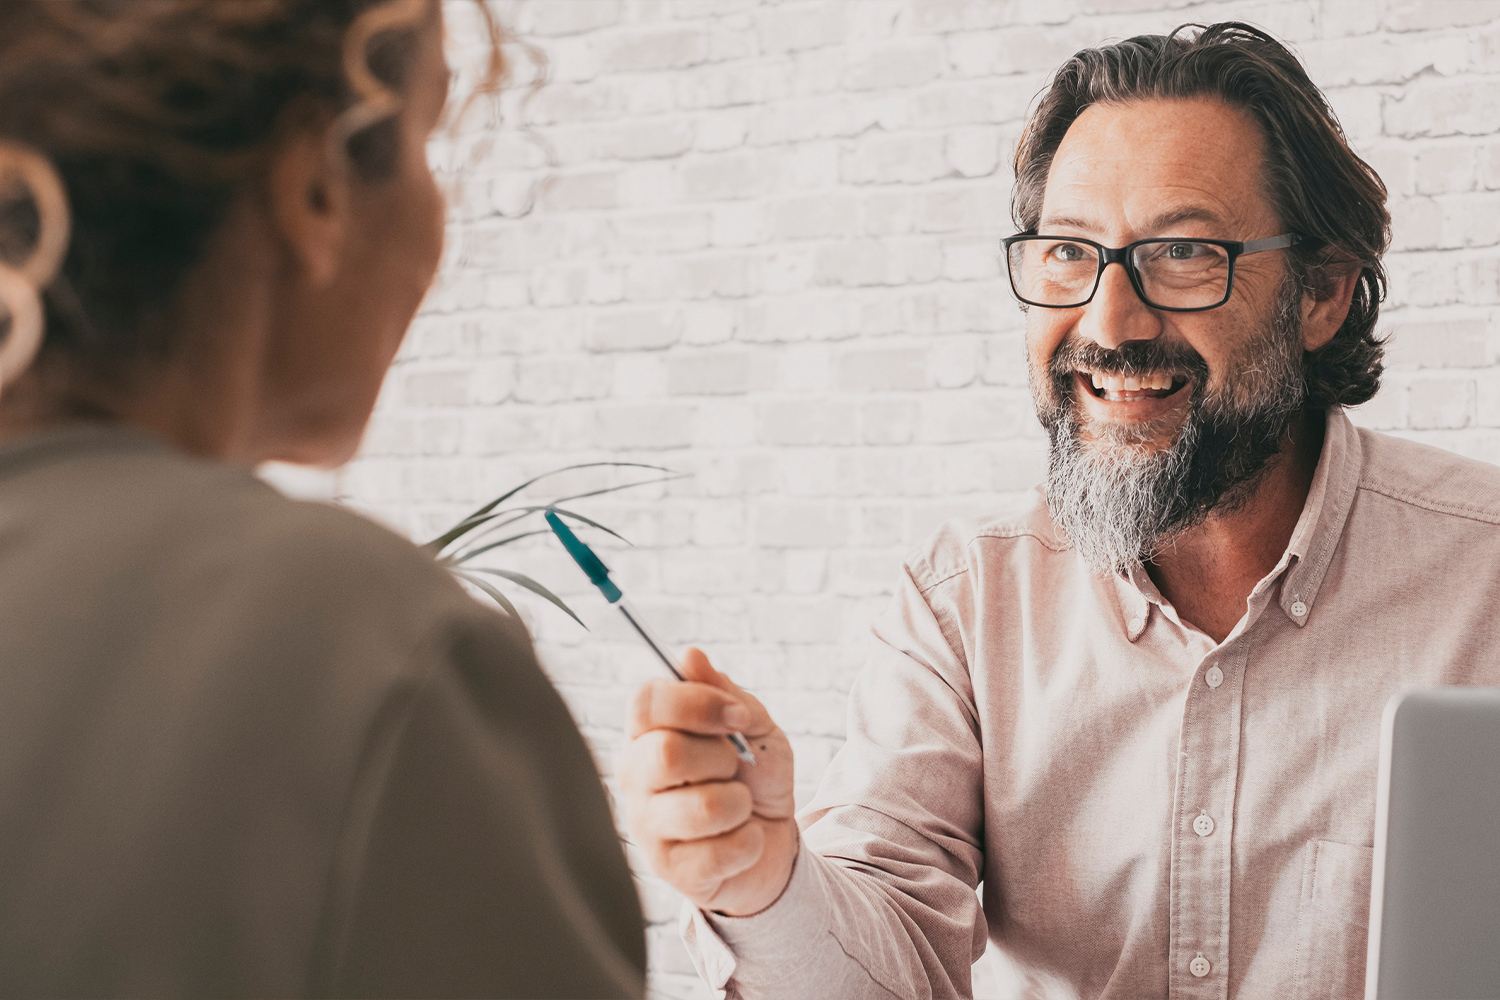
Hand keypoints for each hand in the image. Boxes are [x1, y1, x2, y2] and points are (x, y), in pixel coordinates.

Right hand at [619, 648, 796, 915]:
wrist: (776, 844)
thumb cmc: (755, 779)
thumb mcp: (755, 728)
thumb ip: (725, 693)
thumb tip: (690, 656)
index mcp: (648, 733)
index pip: (646, 702)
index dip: (697, 703)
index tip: (737, 716)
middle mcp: (634, 777)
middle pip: (667, 753)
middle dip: (722, 758)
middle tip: (733, 769)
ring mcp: (645, 827)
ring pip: (703, 806)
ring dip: (739, 803)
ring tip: (736, 808)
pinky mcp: (668, 871)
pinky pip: (721, 851)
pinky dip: (748, 843)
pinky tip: (739, 843)